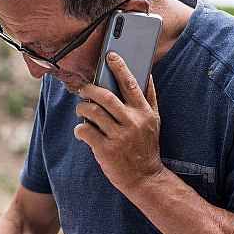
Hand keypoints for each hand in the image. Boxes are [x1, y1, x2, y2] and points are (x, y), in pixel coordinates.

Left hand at [74, 51, 163, 193]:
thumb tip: (147, 73)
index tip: (110, 56)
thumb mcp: (153, 121)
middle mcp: (132, 122)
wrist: (144, 177)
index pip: (131, 84)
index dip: (119, 67)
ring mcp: (119, 136)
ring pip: (92, 113)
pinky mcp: (106, 150)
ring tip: (81, 111)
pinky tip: (82, 131)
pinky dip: (79, 129)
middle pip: (105, 96)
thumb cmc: (146, 146)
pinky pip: (85, 131)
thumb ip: (150, 98)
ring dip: (81, 109)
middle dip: (89, 90)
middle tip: (83, 90)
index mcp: (144, 112)